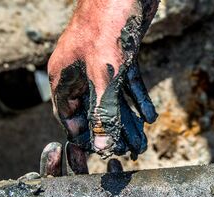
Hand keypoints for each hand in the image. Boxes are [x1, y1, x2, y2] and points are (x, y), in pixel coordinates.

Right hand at [48, 0, 158, 158]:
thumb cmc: (107, 25)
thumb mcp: (106, 75)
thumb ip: (105, 111)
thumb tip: (102, 145)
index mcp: (64, 75)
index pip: (69, 115)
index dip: (84, 136)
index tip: (100, 154)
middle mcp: (79, 70)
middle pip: (95, 110)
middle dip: (112, 132)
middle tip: (130, 152)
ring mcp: (101, 63)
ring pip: (113, 99)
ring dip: (128, 120)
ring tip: (143, 141)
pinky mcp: (121, 56)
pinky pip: (128, 84)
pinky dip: (138, 99)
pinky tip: (149, 116)